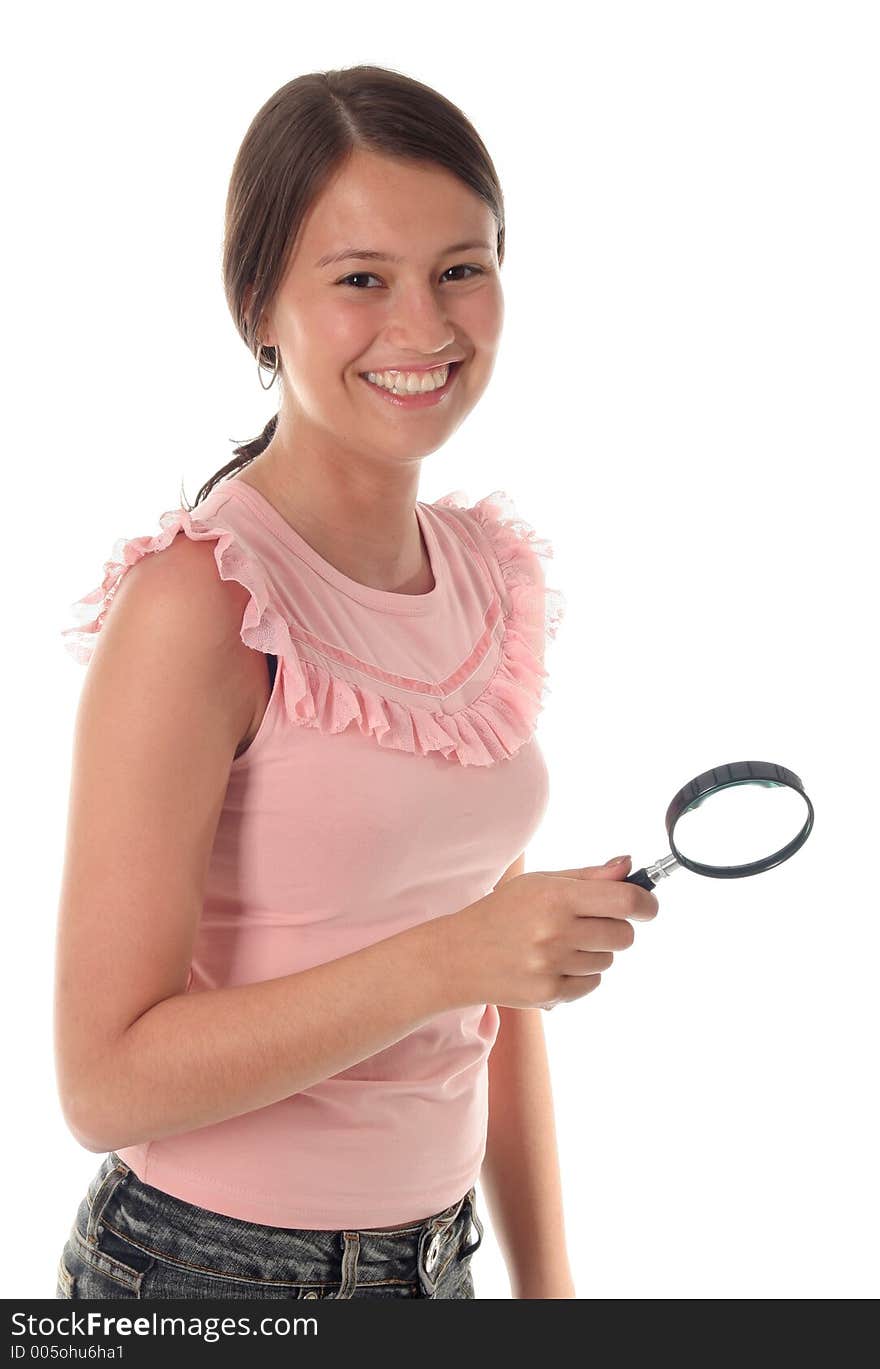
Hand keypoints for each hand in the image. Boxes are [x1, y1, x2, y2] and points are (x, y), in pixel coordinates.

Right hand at [446, 855, 657, 1010]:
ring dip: (595, 952)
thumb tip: (629, 865)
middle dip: (616, 928)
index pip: (624, 901)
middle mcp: (555, 932)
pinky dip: (581, 974)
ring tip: (560, 944)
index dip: (646, 903)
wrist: (458, 956)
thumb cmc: (503, 913)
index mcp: (555, 897)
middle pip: (623, 935)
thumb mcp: (540, 883)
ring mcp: (552, 966)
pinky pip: (592, 983)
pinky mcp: (550, 995)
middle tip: (589, 922)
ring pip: (608, 960)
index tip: (647, 905)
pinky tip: (553, 964)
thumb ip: (589, 876)